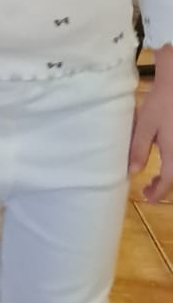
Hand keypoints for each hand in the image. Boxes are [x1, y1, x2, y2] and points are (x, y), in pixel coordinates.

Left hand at [130, 44, 172, 201]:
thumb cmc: (161, 104)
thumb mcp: (145, 126)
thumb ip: (139, 149)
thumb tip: (133, 171)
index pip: (168, 181)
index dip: (158, 192)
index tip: (147, 198)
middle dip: (164, 186)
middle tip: (149, 189)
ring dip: (169, 175)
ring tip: (155, 177)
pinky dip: (172, 163)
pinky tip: (165, 158)